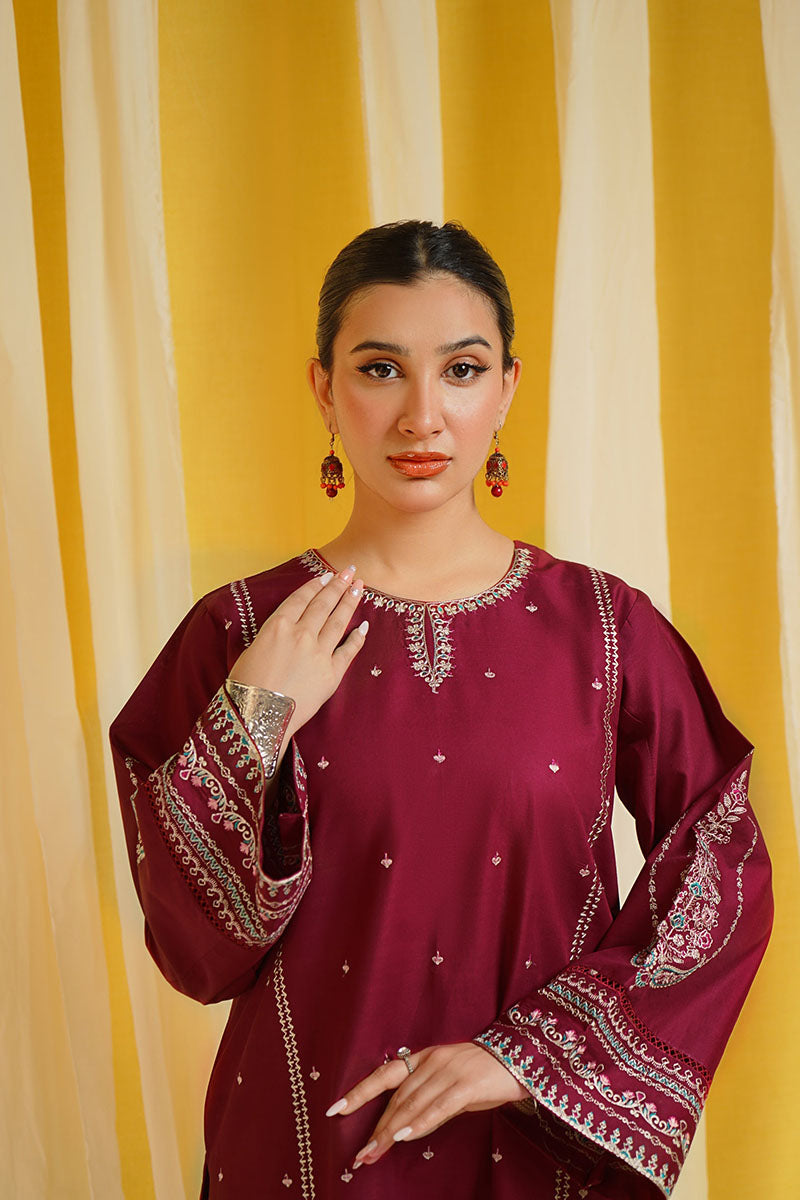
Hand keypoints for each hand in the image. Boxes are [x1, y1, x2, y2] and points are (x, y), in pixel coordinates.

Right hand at [229, 565, 366, 737]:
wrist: (258, 716)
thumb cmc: (245, 686)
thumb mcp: (252, 650)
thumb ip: (272, 637)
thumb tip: (283, 633)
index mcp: (278, 625)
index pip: (301, 598)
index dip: (316, 585)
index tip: (327, 575)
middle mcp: (301, 634)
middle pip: (323, 604)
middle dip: (338, 585)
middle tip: (350, 571)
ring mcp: (319, 653)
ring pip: (338, 621)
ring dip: (350, 602)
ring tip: (359, 588)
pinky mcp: (332, 674)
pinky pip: (349, 650)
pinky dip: (358, 637)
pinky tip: (364, 625)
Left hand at [327, 1042, 526, 1168]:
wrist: (523, 1057)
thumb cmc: (486, 1074)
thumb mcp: (452, 1084)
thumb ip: (429, 1100)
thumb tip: (405, 1126)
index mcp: (424, 1057)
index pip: (385, 1075)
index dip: (359, 1092)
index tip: (335, 1110)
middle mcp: (432, 1061)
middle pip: (397, 1098)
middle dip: (377, 1127)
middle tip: (361, 1154)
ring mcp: (449, 1071)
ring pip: (413, 1104)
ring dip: (391, 1131)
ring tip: (374, 1152)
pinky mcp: (467, 1084)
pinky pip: (438, 1107)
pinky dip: (419, 1122)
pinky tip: (404, 1136)